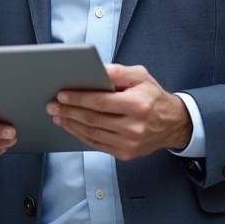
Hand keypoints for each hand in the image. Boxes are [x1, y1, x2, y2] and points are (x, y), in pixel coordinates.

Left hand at [47, 64, 192, 161]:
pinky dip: (81, 136)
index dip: (79, 99)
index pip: (101, 102)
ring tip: (57, 116)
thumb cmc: (153, 97)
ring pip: (92, 134)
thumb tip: (96, 70)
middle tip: (52, 106)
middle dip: (69, 112)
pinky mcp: (125, 154)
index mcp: (138, 105)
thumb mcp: (141, 76)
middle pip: (93, 119)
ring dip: (71, 125)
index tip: (61, 95)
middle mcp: (134, 127)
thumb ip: (118, 72)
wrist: (172, 124)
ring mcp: (129, 143)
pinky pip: (97, 145)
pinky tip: (71, 127)